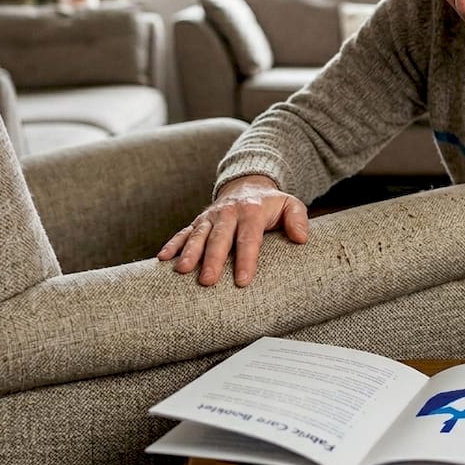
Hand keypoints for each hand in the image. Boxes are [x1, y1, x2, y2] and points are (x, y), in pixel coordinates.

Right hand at [157, 175, 308, 286]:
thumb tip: (302, 238)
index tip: (242, 280)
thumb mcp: (290, 204)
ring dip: (189, 252)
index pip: (249, 238)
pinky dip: (173, 244)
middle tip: (207, 281)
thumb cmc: (271, 203)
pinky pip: (183, 232)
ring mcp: (211, 217)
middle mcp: (228, 213)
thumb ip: (297, 218)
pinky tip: (163, 258)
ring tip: (182, 270)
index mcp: (252, 211)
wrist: (247, 184)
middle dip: (213, 259)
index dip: (246, 259)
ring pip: (198, 235)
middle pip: (220, 238)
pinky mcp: (199, 221)